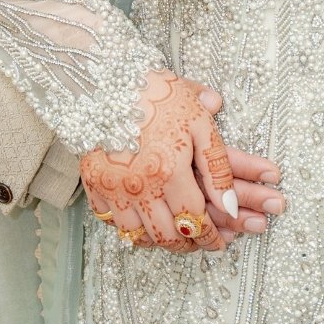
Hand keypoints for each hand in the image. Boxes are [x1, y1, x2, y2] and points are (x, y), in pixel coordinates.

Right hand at [80, 71, 279, 253]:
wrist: (108, 78)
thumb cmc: (158, 95)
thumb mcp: (199, 122)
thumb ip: (217, 166)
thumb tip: (231, 204)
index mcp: (169, 172)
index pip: (194, 220)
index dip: (210, 237)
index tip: (220, 242)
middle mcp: (138, 188)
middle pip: (167, 236)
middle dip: (189, 245)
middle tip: (200, 243)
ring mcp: (112, 189)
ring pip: (139, 236)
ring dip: (161, 243)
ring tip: (177, 238)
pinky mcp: (92, 185)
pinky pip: (113, 224)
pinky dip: (131, 231)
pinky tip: (144, 226)